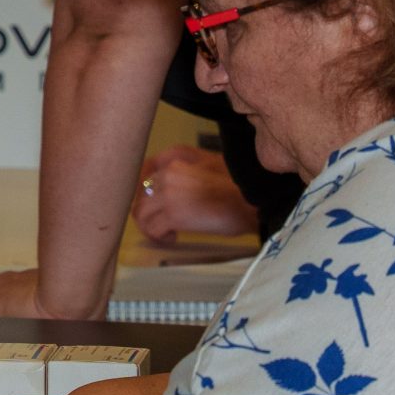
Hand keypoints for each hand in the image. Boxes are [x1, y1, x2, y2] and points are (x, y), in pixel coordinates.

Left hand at [133, 145, 259, 242]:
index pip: (144, 169)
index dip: (143, 189)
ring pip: (141, 213)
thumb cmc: (237, 185)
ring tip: (167, 232)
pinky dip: (159, 237)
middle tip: (161, 222)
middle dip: (148, 210)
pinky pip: (152, 229)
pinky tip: (173, 238)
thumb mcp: (209, 161)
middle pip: (140, 194)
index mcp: (176, 157)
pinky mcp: (173, 215)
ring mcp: (168, 194)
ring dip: (150, 226)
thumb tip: (165, 180)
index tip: (150, 201)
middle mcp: (168, 172)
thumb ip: (184, 164)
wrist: (253, 200)